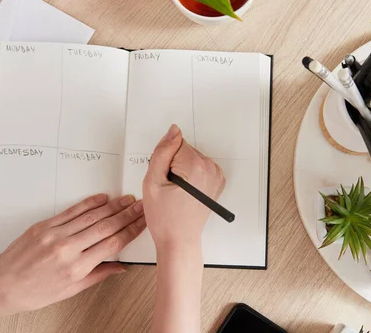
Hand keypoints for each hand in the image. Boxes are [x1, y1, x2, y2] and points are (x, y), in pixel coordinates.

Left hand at [0, 194, 145, 317]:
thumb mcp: (70, 290)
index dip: (132, 230)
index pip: (113, 244)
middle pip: (107, 226)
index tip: (143, 222)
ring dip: (113, 206)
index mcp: (77, 268)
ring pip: (92, 216)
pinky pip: (72, 211)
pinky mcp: (45, 225)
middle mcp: (68, 249)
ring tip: (127, 200)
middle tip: (141, 206)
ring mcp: (56, 235)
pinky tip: (102, 199)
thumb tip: (120, 267)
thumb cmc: (33, 292)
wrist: (1, 285)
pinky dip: (89, 204)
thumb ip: (98, 275)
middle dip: (127, 214)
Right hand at [143, 124, 225, 251]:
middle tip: (168, 187)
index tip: (164, 177)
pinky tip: (185, 192)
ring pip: (191, 158)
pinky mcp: (217, 182)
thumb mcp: (153, 181)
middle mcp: (211, 168)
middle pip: (184, 150)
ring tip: (176, 192)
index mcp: (196, 165)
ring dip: (182, 171)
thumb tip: (173, 131)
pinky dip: (190, 176)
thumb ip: (162, 152)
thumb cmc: (165, 218)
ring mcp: (216, 176)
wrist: (178, 240)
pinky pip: (199, 167)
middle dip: (173, 165)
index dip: (164, 160)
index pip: (175, 143)